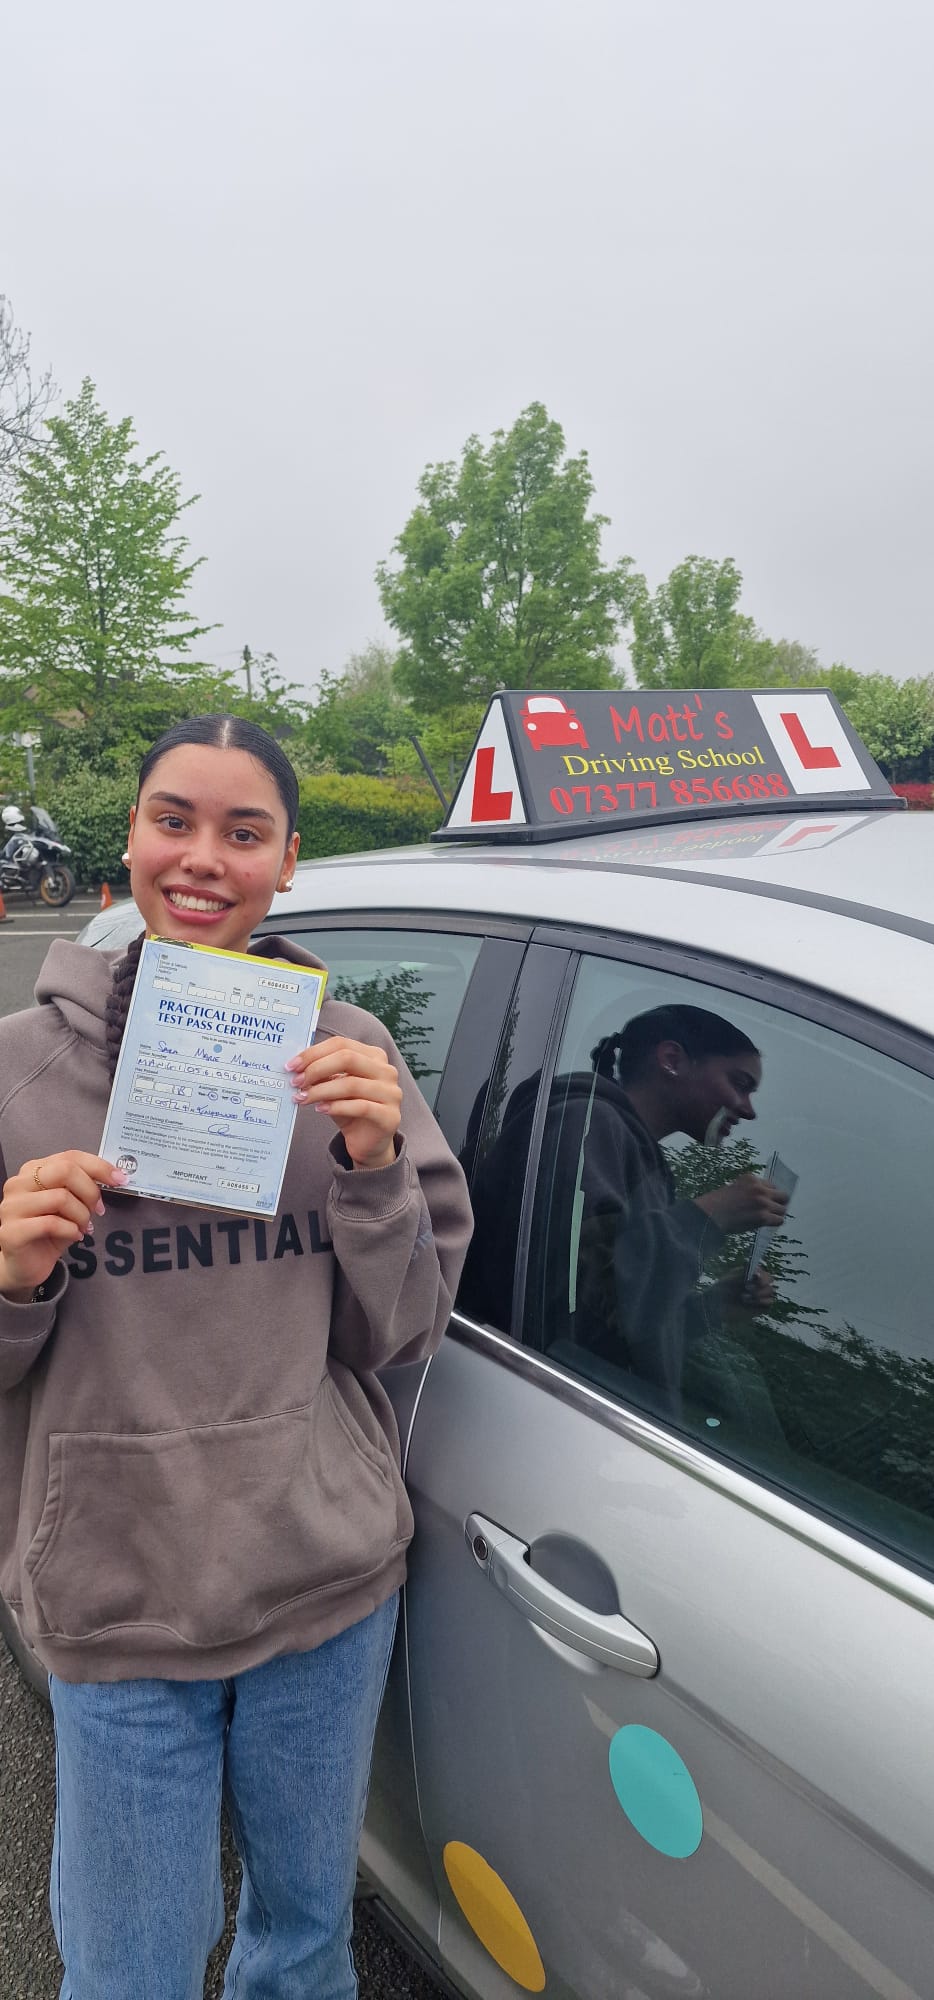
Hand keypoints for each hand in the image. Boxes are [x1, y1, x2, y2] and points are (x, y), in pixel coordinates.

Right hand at [0, 1152, 128, 1300]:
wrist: (25, 1265)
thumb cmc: (48, 1232)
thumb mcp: (69, 1204)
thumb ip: (82, 1186)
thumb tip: (115, 1177)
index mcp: (32, 1170)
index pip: (70, 1157)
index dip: (99, 1166)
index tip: (120, 1179)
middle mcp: (18, 1184)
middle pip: (65, 1171)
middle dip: (90, 1191)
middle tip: (99, 1209)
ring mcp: (12, 1207)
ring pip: (61, 1198)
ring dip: (81, 1215)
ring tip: (83, 1227)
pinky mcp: (12, 1231)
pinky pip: (52, 1224)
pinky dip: (71, 1230)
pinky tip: (74, 1236)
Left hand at [286, 1036, 401, 1168]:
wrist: (368, 1142)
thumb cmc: (350, 1110)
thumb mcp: (334, 1087)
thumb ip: (323, 1074)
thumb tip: (298, 1067)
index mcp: (374, 1056)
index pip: (341, 1044)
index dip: (314, 1053)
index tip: (292, 1066)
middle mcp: (387, 1071)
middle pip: (347, 1058)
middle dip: (316, 1069)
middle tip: (296, 1081)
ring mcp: (391, 1093)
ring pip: (351, 1084)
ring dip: (321, 1090)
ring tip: (302, 1098)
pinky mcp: (390, 1116)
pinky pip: (360, 1107)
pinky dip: (336, 1107)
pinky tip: (320, 1109)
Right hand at [694, 1174, 789, 1234]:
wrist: (710, 1214)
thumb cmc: (718, 1204)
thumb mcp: (735, 1188)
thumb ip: (750, 1190)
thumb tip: (764, 1199)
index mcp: (751, 1178)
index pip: (771, 1185)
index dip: (770, 1194)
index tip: (768, 1200)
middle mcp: (759, 1189)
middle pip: (783, 1195)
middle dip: (780, 1202)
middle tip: (774, 1209)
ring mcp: (762, 1202)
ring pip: (782, 1209)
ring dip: (776, 1214)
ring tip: (768, 1218)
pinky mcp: (763, 1216)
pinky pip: (779, 1220)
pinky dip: (774, 1223)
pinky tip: (766, 1223)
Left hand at [716, 1267, 775, 1321]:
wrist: (716, 1305)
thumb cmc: (722, 1290)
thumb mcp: (731, 1277)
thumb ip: (744, 1272)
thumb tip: (757, 1271)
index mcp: (751, 1274)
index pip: (763, 1270)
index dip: (762, 1273)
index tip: (756, 1275)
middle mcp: (757, 1284)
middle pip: (770, 1279)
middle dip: (763, 1282)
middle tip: (748, 1287)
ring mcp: (760, 1295)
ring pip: (771, 1290)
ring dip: (760, 1292)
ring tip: (745, 1296)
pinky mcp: (760, 1307)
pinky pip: (770, 1303)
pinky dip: (763, 1301)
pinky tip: (752, 1302)